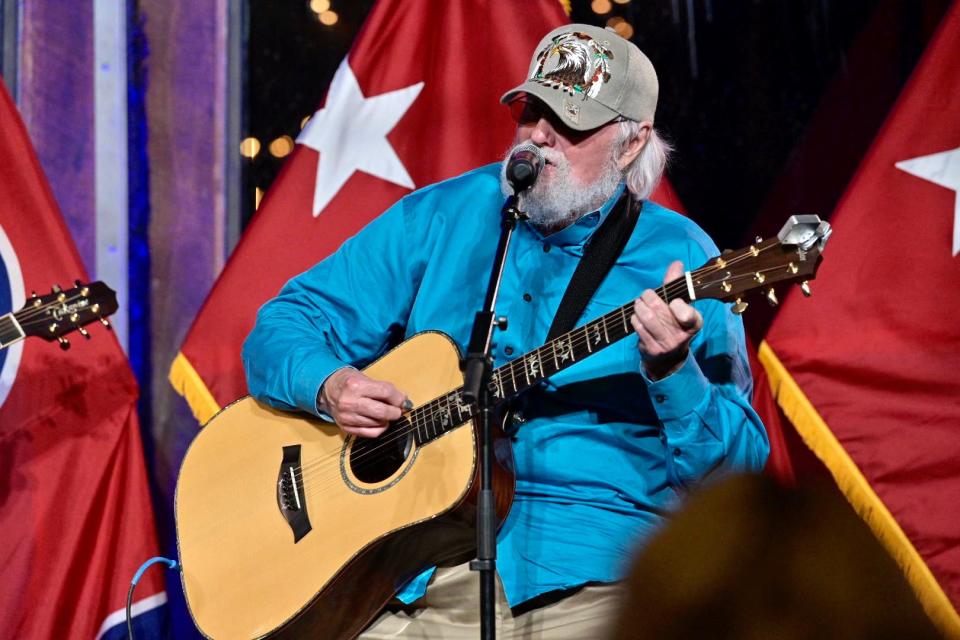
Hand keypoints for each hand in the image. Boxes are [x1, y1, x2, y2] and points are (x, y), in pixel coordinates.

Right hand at [318, 368, 409, 437]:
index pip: (385, 392)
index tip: (403, 400)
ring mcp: (347, 417)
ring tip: (385, 413)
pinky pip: (370, 433)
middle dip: (395, 412)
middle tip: (398, 410)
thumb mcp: (365, 378)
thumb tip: (403, 400)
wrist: (326, 390)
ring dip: (386, 420)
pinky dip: (379, 428)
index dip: (398, 398)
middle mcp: (350, 402)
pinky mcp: (346, 428)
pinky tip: (379, 422)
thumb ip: (384, 389)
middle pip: (382, 411)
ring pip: (377, 424)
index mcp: (355, 385)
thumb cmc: (348, 382)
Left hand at [631, 260, 702, 380]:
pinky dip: (635, 318)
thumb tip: (676, 263)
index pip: (689, 314)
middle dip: (650, 297)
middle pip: (661, 310)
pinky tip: (636, 315)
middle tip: (646, 294)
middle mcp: (682, 336)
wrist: (668, 359)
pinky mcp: (652, 349)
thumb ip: (676, 285)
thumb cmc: (674, 325)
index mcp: (694, 323)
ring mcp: (666, 344)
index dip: (678, 305)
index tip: (673, 301)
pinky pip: (639, 328)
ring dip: (640, 306)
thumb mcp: (679, 307)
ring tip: (639, 302)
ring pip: (648, 318)